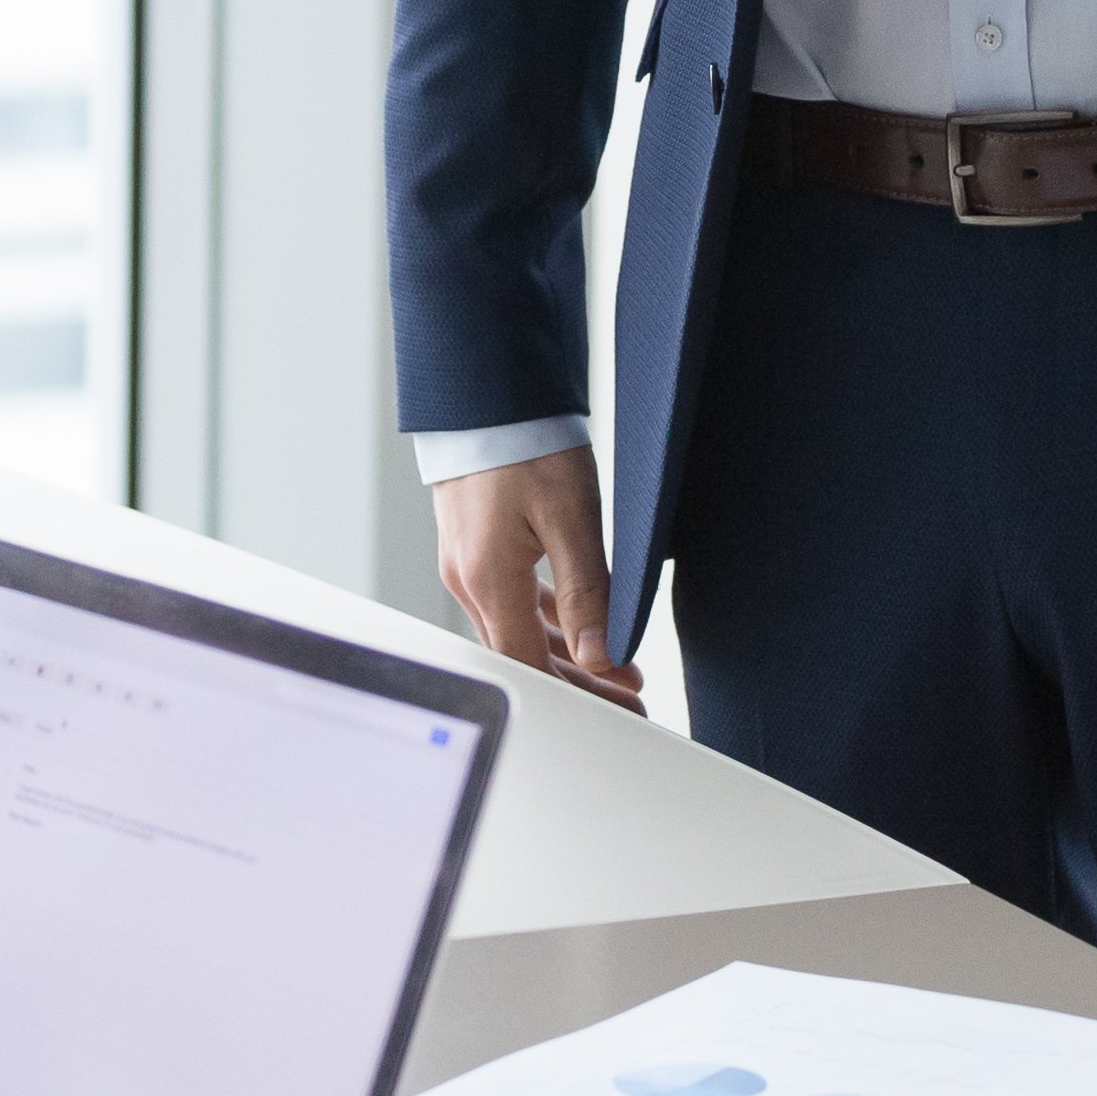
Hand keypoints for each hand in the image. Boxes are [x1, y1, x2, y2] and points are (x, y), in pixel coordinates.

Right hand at [431, 448, 643, 707]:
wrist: (485, 390)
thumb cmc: (524, 441)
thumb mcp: (571, 516)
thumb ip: (586, 592)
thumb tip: (601, 656)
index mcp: (490, 580)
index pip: (533, 667)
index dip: (581, 695)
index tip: (623, 706)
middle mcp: (469, 580)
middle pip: (525, 655)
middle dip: (581, 682)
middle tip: (629, 696)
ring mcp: (467, 563)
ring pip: (517, 630)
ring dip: (567, 652)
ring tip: (617, 667)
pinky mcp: (473, 545)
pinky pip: (509, 600)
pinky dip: (546, 621)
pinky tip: (573, 626)